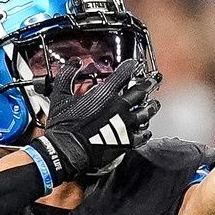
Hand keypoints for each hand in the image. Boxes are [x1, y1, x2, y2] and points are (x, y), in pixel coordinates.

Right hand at [28, 58, 160, 182]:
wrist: (67, 152)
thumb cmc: (64, 126)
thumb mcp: (60, 95)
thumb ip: (68, 74)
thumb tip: (75, 62)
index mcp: (105, 94)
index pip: (124, 74)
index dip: (130, 67)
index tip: (133, 65)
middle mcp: (119, 107)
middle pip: (141, 91)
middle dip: (148, 84)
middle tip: (153, 80)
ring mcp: (125, 125)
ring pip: (146, 112)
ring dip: (151, 106)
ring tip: (154, 104)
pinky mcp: (126, 142)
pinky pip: (142, 135)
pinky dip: (145, 131)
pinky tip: (146, 130)